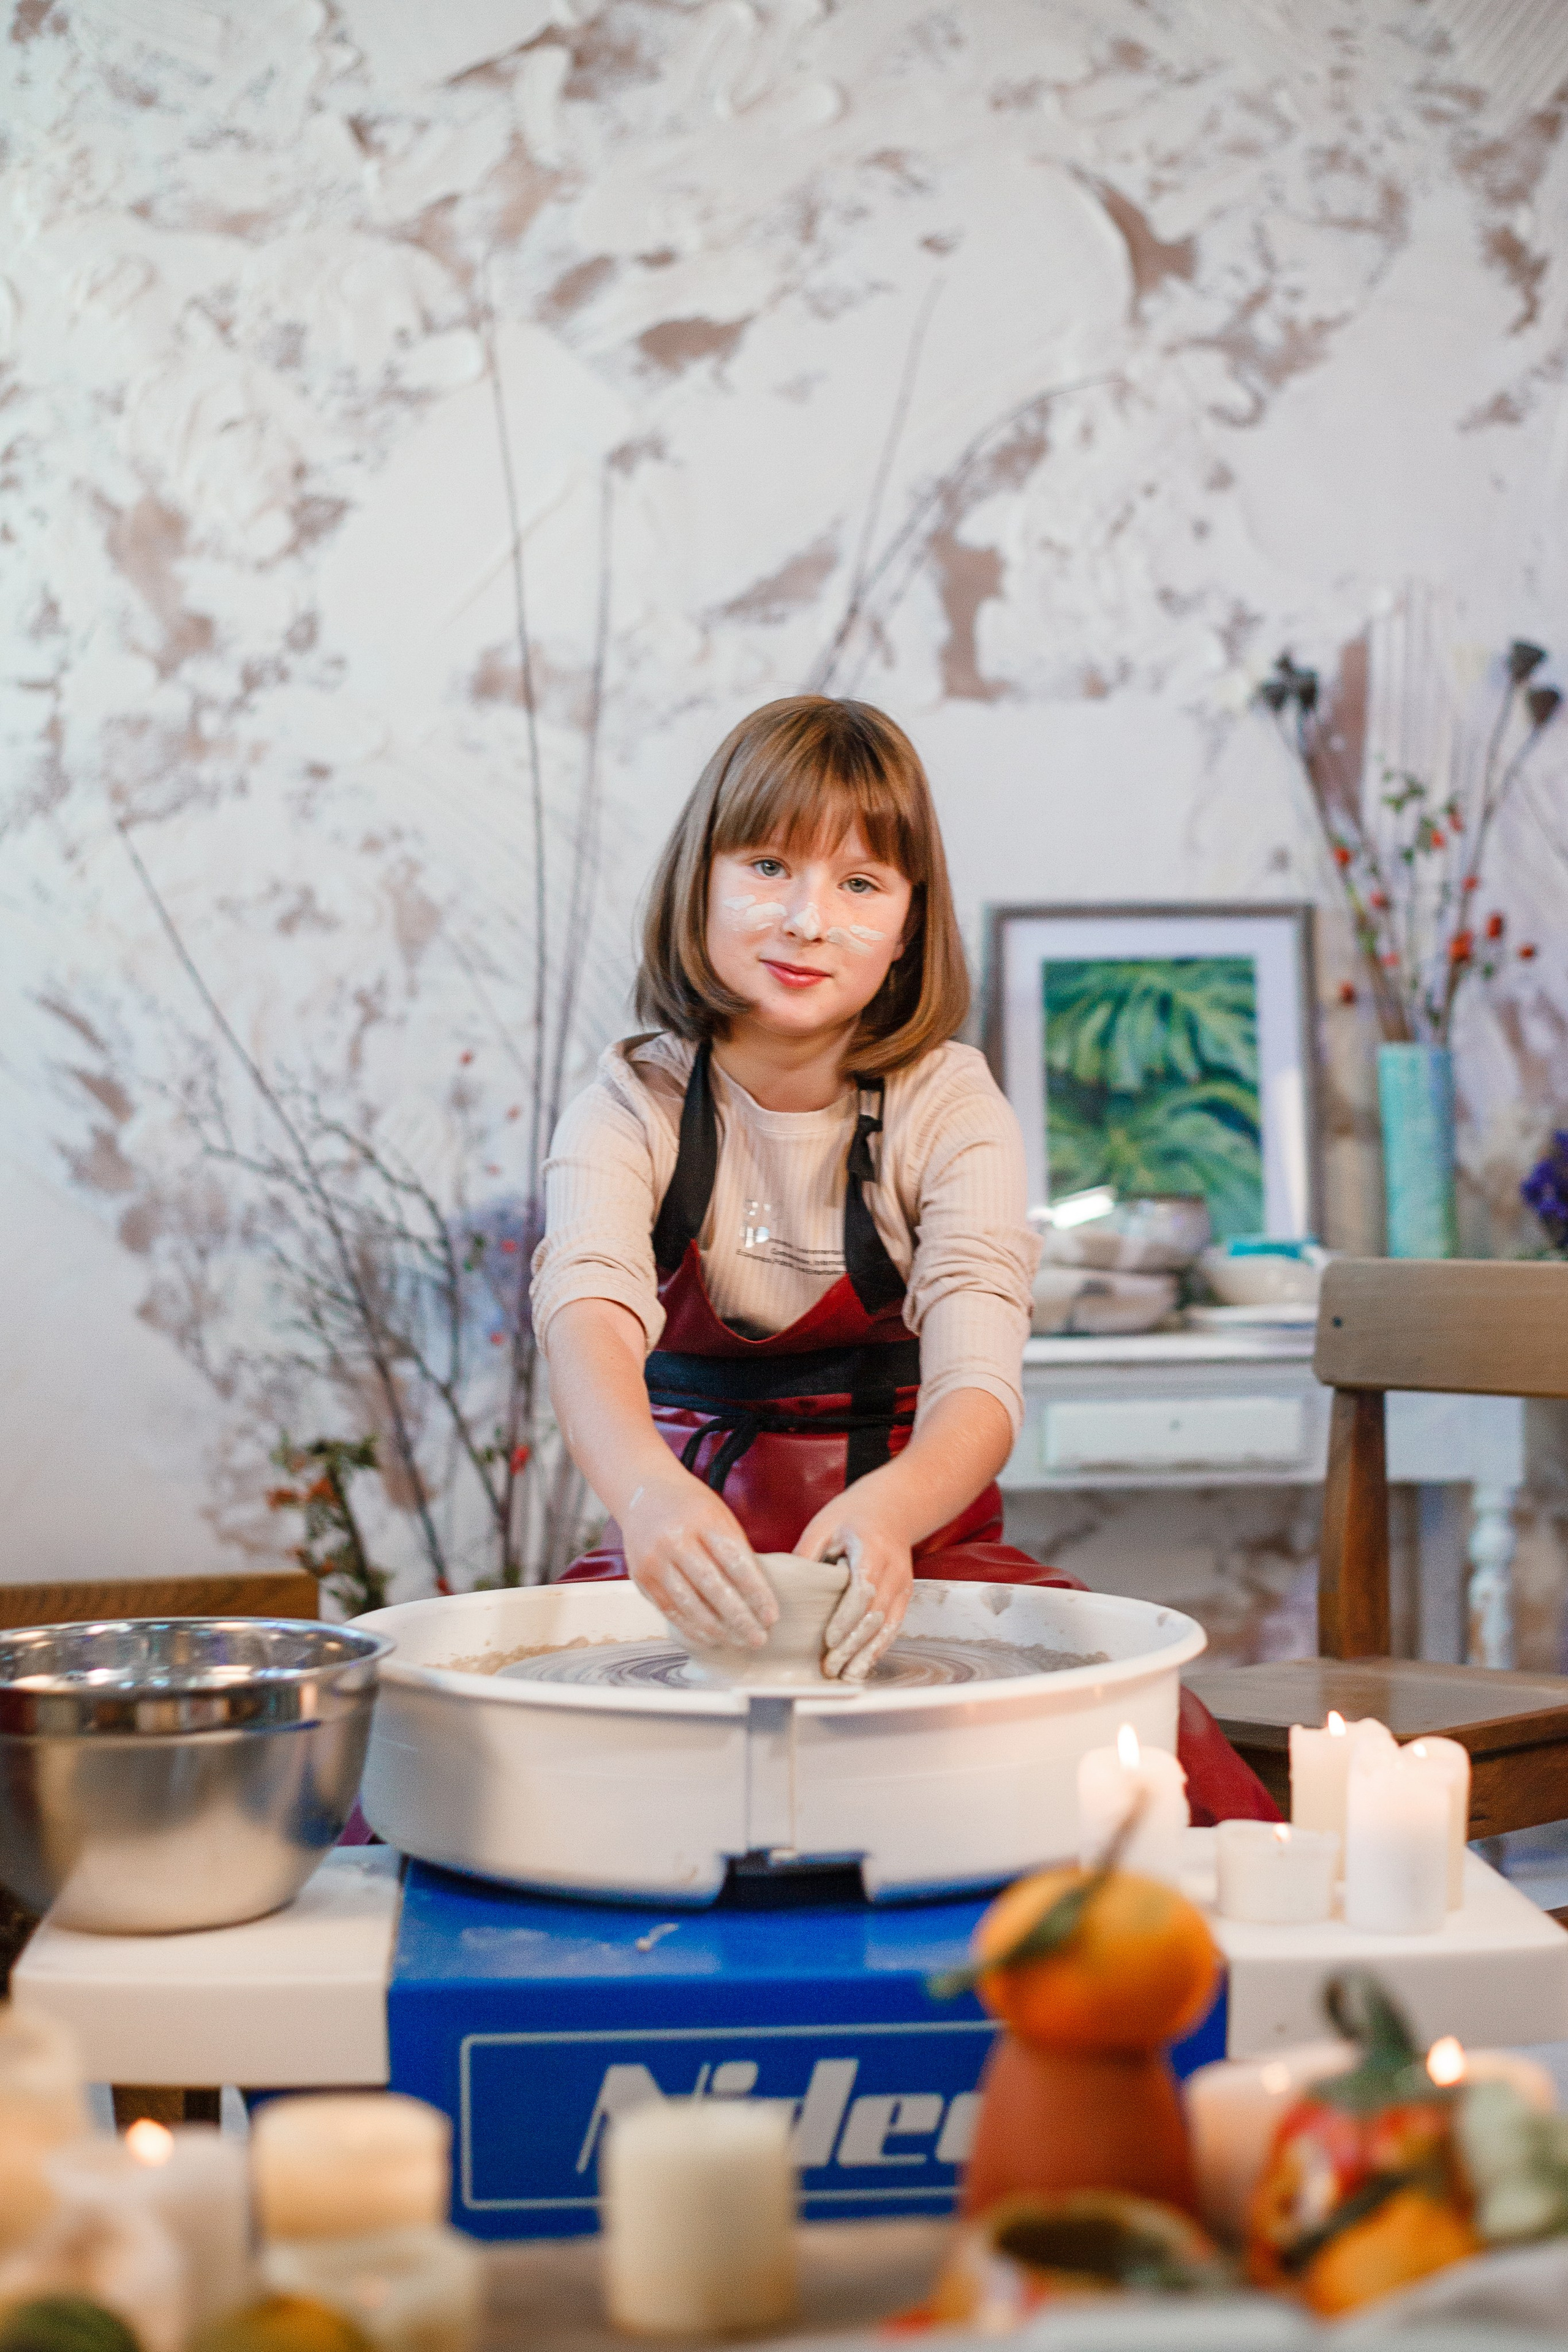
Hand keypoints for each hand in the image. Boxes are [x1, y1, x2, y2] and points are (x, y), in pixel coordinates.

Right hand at [621, 1464, 778, 1650]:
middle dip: (739, 1618)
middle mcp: (675, 1540)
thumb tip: (758, 1596)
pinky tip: (711, 1638)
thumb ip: (736, 1550)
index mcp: (704, 1520)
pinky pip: (670, 1610)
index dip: (756, 1593)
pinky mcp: (641, 1576)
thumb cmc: (692, 1507)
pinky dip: (692, 1627)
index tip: (772, 1616)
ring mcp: (654, 1560)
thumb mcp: (720, 1516)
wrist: (643, 1492)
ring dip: (717, 1629)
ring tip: (738, 1642)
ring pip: (689, 1605)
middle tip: (759, 1639)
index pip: (736, 1562)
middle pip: (713, 1587)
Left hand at [797, 1484, 913, 1680]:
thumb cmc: (853, 1515)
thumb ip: (807, 1554)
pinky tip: (864, 1665)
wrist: (894, 1507)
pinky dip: (879, 1648)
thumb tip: (784, 1588)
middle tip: (830, 1667)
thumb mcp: (824, 1525)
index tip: (830, 1639)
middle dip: (853, 1645)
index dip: (847, 1617)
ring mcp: (902, 1585)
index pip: (863, 1590)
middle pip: (875, 1615)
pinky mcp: (904, 1595)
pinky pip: (894, 1626)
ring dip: (867, 1654)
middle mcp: (893, 1571)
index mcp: (872, 1550)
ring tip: (847, 1676)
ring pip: (888, 1626)